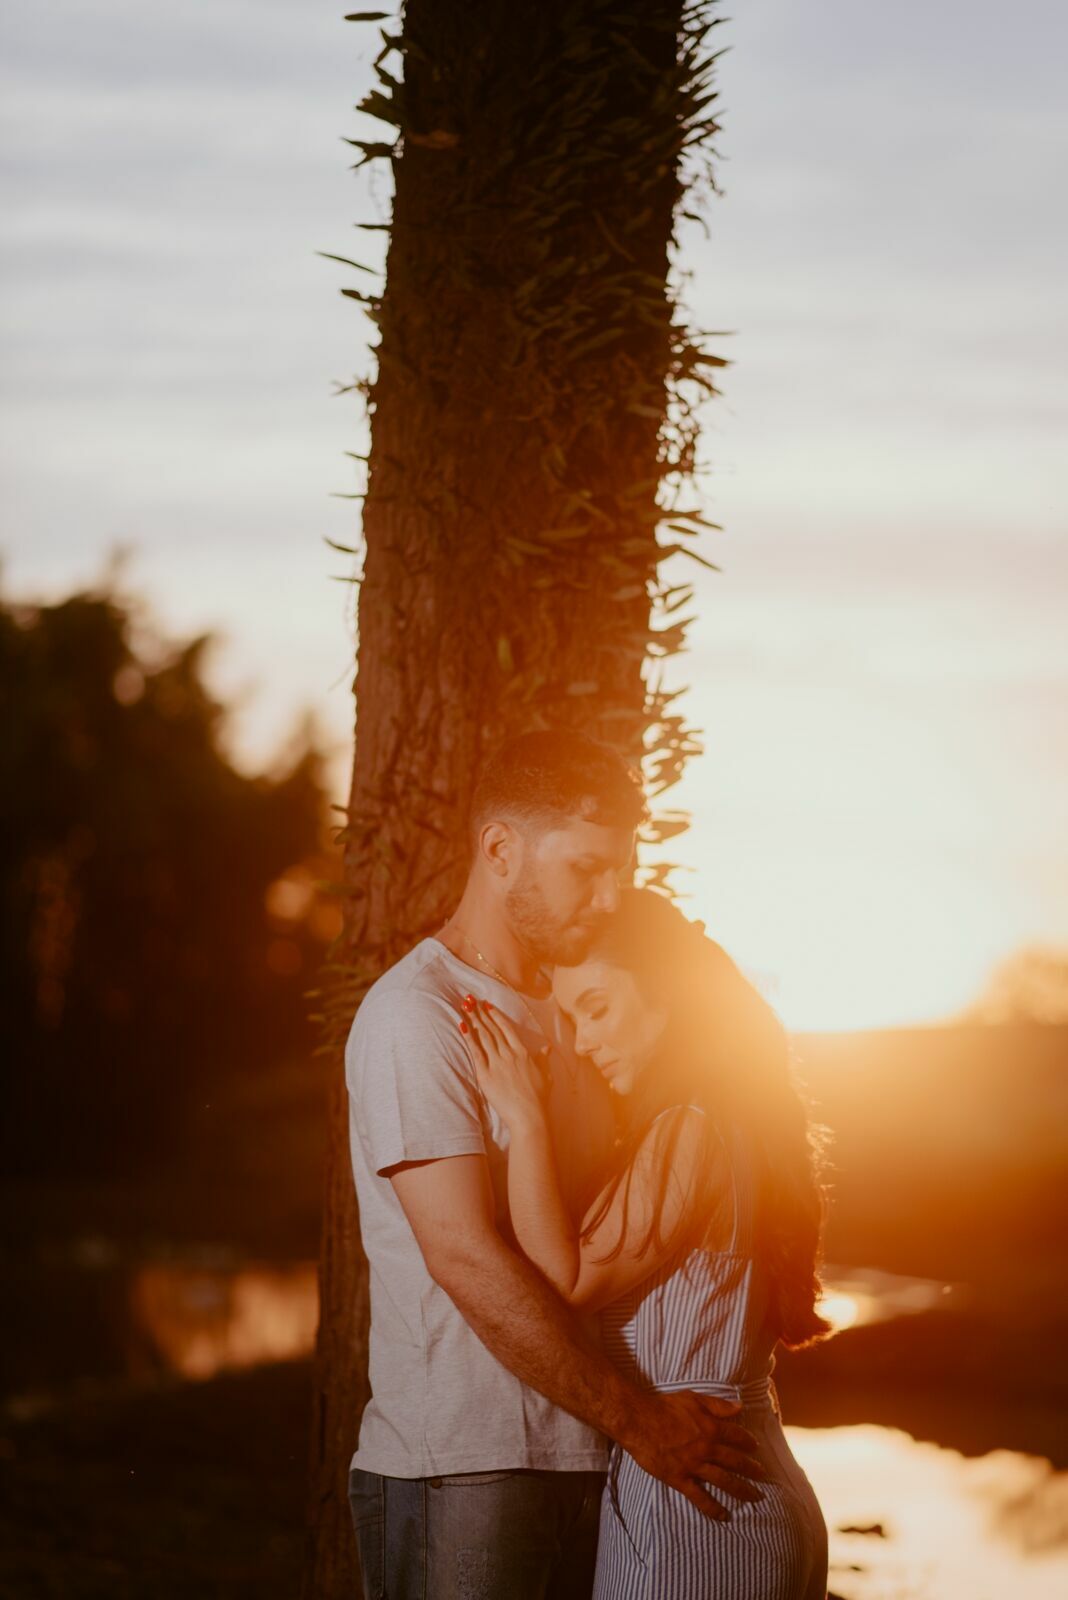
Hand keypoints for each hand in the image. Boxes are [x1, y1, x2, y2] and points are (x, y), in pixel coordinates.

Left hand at [460, 998, 549, 1130]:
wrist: (529, 1115)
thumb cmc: (538, 1098)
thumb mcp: (545, 1075)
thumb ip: (543, 1059)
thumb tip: (546, 1048)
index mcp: (522, 1052)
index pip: (506, 1028)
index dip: (495, 1015)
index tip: (486, 1005)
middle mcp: (509, 1054)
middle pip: (492, 1029)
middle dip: (480, 1013)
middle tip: (470, 999)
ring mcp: (496, 1063)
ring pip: (483, 1036)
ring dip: (473, 1019)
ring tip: (464, 1006)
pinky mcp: (485, 1074)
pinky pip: (475, 1052)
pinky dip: (468, 1037)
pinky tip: (462, 1025)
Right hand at [622, 1391, 767, 1521]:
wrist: (640, 1421)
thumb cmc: (665, 1406)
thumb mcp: (693, 1398)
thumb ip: (717, 1404)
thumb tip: (740, 1407)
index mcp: (711, 1428)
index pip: (736, 1436)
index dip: (748, 1442)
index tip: (756, 1447)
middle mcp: (706, 1449)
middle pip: (735, 1461)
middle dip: (752, 1469)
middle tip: (763, 1475)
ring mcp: (694, 1465)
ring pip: (724, 1480)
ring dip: (742, 1490)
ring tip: (755, 1497)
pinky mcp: (680, 1479)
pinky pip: (700, 1497)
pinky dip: (713, 1508)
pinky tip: (724, 1516)